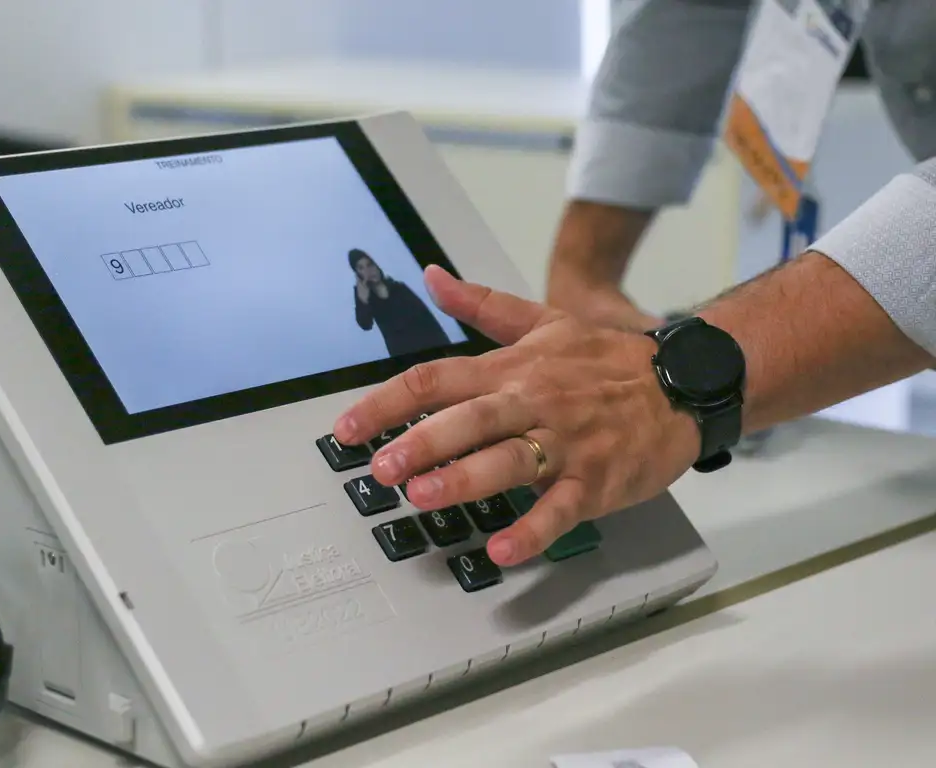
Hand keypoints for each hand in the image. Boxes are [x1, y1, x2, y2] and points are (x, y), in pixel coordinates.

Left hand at [333, 266, 700, 566]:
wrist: (682, 384)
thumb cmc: (606, 360)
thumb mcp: (544, 320)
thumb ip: (482, 303)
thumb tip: (433, 277)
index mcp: (513, 368)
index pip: (437, 379)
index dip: (386, 403)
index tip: (348, 429)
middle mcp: (533, 401)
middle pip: (468, 418)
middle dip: (420, 443)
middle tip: (380, 469)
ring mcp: (566, 442)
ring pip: (510, 460)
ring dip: (465, 480)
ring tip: (423, 498)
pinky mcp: (596, 480)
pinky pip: (561, 508)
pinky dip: (533, 531)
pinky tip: (501, 551)